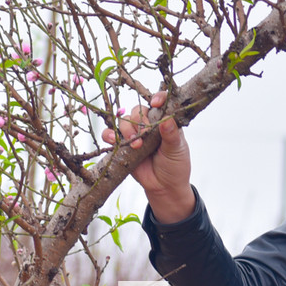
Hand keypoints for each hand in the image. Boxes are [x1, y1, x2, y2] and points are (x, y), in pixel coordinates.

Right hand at [101, 91, 195, 222]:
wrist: (164, 188)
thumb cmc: (175, 166)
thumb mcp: (177, 150)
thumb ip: (171, 134)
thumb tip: (167, 119)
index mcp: (165, 121)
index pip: (160, 103)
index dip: (157, 98)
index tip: (155, 103)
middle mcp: (148, 125)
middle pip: (137, 110)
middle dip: (139, 120)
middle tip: (145, 134)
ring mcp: (135, 135)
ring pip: (123, 121)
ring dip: (126, 130)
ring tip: (134, 144)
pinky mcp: (123, 146)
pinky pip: (110, 135)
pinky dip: (109, 135)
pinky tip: (113, 140)